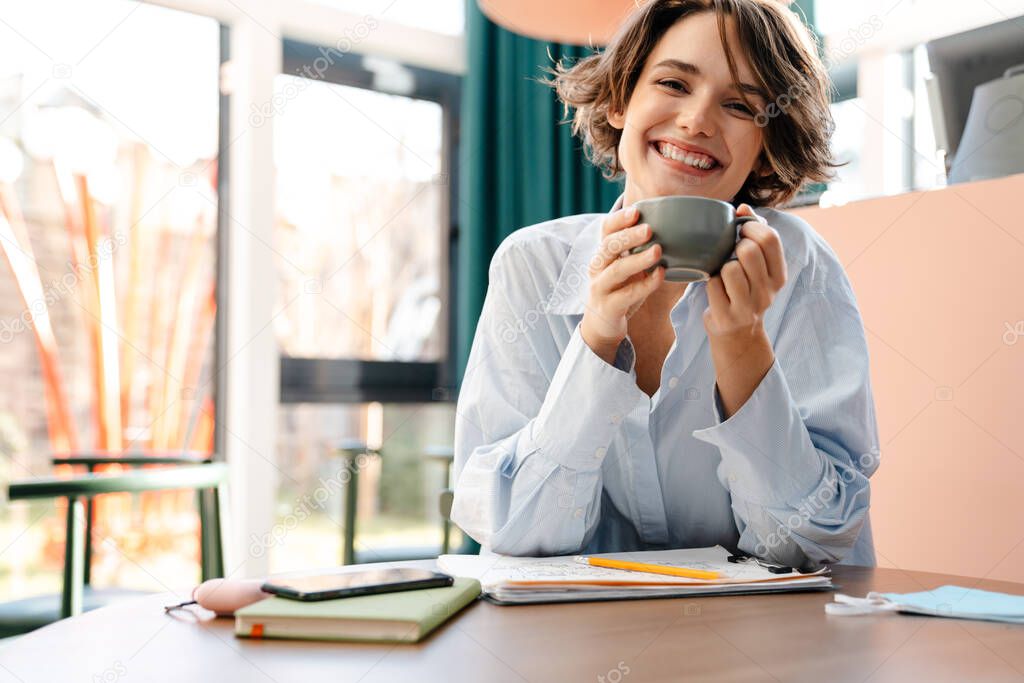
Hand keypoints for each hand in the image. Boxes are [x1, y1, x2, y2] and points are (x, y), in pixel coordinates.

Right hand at [580, 205, 665, 362]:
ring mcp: (601, 288)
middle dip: (629, 236)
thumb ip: (640, 251)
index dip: (619, 220)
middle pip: (608, 247)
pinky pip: (627, 294)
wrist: (603, 326)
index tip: (637, 211)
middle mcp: (597, 268)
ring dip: (638, 259)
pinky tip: (660, 275)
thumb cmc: (620, 291)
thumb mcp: (626, 268)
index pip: (605, 230)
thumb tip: (675, 229)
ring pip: (617, 270)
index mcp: (603, 254)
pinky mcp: (609, 307)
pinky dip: (645, 284)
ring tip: (658, 251)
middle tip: (649, 229)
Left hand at [703, 203, 786, 342]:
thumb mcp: (758, 268)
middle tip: (730, 252)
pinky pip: (712, 285)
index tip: (741, 230)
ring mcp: (748, 307)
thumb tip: (743, 207)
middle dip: (734, 245)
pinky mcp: (727, 317)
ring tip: (723, 274)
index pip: (770, 239)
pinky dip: (709, 282)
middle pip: (749, 251)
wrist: (737, 335)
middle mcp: (768, 292)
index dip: (750, 226)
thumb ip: (755, 236)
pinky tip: (715, 289)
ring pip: (730, 268)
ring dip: (720, 266)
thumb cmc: (743, 291)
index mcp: (779, 276)